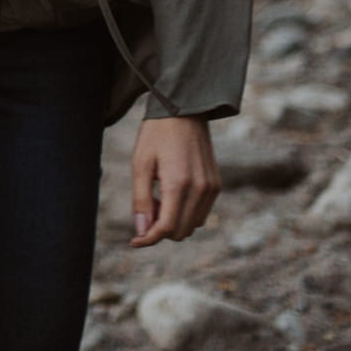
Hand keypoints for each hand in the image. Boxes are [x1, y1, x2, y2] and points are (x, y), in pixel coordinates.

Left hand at [129, 115, 219, 246]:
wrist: (184, 110)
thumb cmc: (156, 134)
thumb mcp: (140, 164)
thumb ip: (141, 200)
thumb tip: (141, 231)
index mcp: (179, 183)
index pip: (167, 227)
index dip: (148, 238)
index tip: (134, 241)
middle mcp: (200, 189)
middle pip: (180, 231)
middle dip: (160, 228)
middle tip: (146, 206)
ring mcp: (212, 188)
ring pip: (192, 225)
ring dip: (173, 221)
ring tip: (158, 196)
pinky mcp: (216, 185)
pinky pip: (201, 213)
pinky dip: (185, 213)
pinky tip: (172, 193)